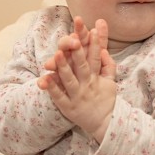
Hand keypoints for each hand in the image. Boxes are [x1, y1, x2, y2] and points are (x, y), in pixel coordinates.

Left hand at [38, 17, 116, 141]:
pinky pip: (58, 97)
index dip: (95, 44)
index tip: (93, 30)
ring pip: (69, 80)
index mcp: (96, 78)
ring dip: (62, 67)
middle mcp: (87, 86)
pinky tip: (43, 79)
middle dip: (77, 52)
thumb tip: (105, 51)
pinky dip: (51, 88)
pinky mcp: (68, 108)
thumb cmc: (106, 100)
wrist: (104, 124)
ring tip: (57, 54)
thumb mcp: (111, 82)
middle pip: (81, 66)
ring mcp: (77, 96)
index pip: (96, 58)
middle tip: (73, 38)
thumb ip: (109, 66)